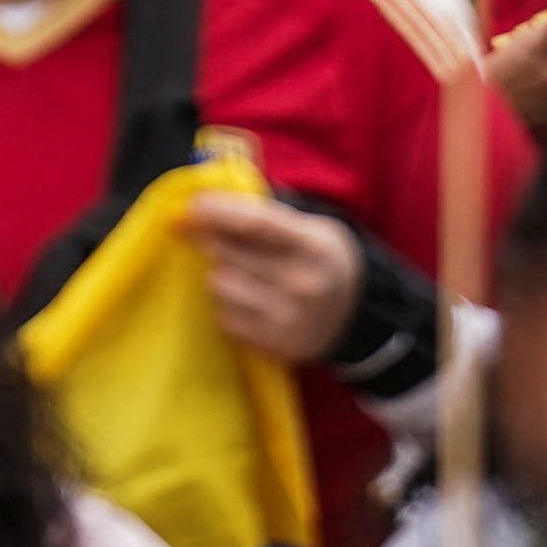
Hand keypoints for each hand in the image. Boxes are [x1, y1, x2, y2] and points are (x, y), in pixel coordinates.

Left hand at [182, 188, 361, 362]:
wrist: (355, 312)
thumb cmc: (318, 258)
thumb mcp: (307, 226)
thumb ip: (260, 212)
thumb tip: (200, 203)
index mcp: (312, 246)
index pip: (254, 223)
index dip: (217, 212)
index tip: (192, 206)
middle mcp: (302, 282)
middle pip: (228, 254)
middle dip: (210, 240)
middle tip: (206, 235)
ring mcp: (288, 317)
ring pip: (220, 285)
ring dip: (219, 274)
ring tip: (239, 272)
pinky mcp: (274, 344)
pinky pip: (225, 317)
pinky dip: (227, 305)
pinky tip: (246, 300)